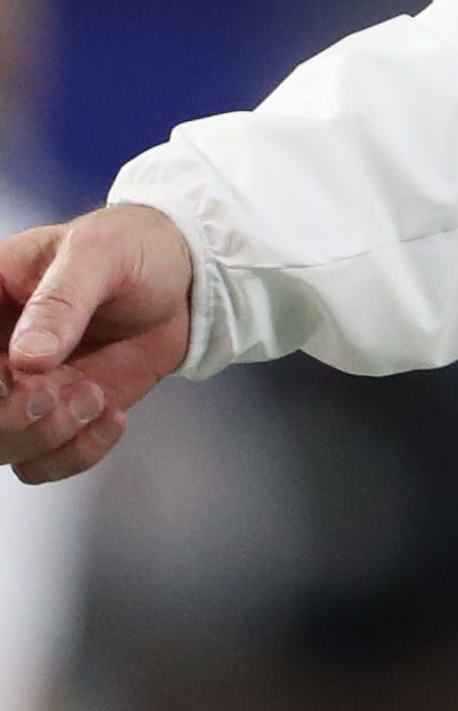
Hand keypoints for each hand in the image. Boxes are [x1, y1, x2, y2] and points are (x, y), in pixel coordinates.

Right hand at [1, 206, 194, 482]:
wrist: (186, 278)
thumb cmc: (133, 248)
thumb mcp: (99, 254)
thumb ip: (62, 302)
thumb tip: (27, 358)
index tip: (14, 370)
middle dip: (7, 418)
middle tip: (49, 394)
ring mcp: (24, 388)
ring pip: (1, 446)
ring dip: (44, 436)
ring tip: (94, 397)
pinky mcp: (60, 415)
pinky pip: (43, 463)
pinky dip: (76, 453)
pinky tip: (112, 417)